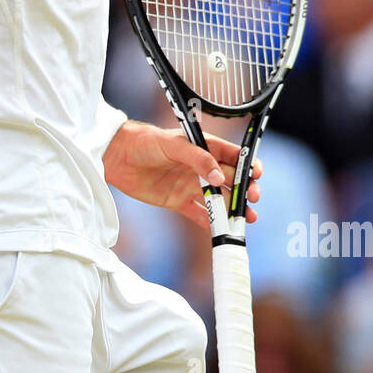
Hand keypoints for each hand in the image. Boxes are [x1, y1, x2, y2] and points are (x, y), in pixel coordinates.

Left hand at [103, 119, 262, 229]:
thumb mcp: (174, 145)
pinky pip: (198, 214)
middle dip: (244, 189)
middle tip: (252, 199)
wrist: (116, 156)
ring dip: (233, 209)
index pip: (232, 155)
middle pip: (230, 180)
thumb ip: (198, 159)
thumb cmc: (145, 142)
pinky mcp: (177, 201)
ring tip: (246, 218)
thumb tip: (221, 178)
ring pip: (218, 199)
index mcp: (203, 147)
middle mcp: (200, 167)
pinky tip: (222, 231)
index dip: (247, 164)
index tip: (256, 174)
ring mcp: (190, 185)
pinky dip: (211, 223)